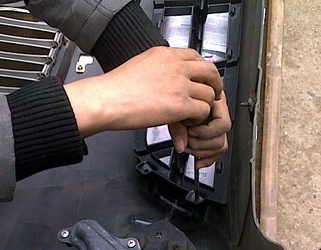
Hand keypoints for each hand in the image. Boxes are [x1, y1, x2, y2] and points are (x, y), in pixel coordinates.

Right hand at [63, 47, 222, 136]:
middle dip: (214, 86)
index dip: (204, 71)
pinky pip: (203, 111)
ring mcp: (180, 85)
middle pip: (211, 72)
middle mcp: (175, 66)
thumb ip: (160, 72)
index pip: (196, 56)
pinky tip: (186, 123)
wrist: (106, 100)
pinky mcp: (180, 104)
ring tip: (191, 115)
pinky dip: (198, 120)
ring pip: (209, 94)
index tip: (203, 80)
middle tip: (211, 97)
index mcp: (165, 54)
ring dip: (203, 106)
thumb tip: (169, 83)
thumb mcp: (141, 68)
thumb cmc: (115, 89)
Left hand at [168, 92, 230, 167]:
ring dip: (202, 151)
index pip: (222, 124)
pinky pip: (217, 152)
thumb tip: (182, 146)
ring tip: (188, 146)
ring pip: (220, 147)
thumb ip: (177, 127)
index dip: (205, 132)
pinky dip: (207, 159)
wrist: (173, 96)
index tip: (190, 130)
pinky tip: (197, 161)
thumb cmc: (175, 98)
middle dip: (201, 144)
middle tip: (187, 140)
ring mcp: (217, 126)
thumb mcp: (174, 108)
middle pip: (221, 139)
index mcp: (216, 102)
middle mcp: (219, 114)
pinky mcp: (212, 136)